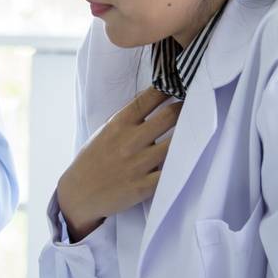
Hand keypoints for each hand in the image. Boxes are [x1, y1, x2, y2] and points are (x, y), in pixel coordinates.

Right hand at [55, 87, 181, 241]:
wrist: (79, 193)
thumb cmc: (93, 159)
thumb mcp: (104, 132)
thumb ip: (126, 119)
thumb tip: (151, 101)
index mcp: (118, 125)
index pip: (147, 100)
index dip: (166, 89)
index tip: (178, 84)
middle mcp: (129, 141)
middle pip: (168, 117)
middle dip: (185, 108)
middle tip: (196, 104)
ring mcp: (138, 164)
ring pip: (175, 143)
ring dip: (189, 134)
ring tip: (199, 127)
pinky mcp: (144, 186)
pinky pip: (171, 173)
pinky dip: (182, 164)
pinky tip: (190, 157)